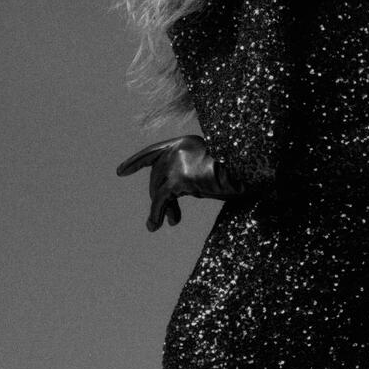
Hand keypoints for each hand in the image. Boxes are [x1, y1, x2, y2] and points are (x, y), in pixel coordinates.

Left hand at [116, 134, 248, 231]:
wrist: (247, 173)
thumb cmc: (237, 176)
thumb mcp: (209, 173)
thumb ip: (190, 180)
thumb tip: (171, 201)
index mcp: (186, 143)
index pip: (153, 152)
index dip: (136, 163)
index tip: (121, 172)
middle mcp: (178, 148)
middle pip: (156, 175)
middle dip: (158, 197)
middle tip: (170, 217)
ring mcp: (177, 162)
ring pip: (157, 187)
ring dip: (158, 208)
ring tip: (156, 225)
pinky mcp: (179, 178)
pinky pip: (160, 199)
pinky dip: (155, 213)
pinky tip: (154, 225)